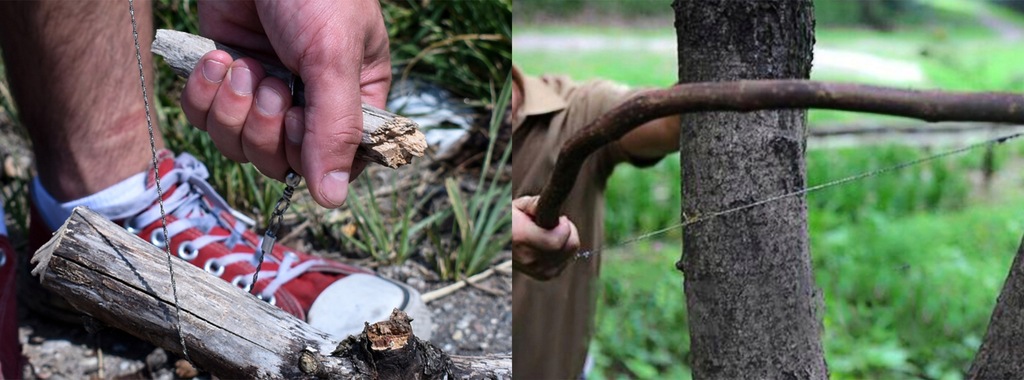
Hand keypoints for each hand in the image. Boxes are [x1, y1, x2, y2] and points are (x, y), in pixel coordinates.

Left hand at [180, 0, 390, 207]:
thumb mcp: (333, 56)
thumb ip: (335, 128)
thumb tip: (333, 199)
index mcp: (354, 98)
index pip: (339, 163)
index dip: (312, 154)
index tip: (303, 118)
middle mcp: (310, 103)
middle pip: (282, 162)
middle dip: (267, 127)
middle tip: (269, 81)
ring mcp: (265, 92)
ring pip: (240, 145)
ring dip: (234, 109)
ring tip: (240, 65)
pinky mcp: (226, 79)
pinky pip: (206, 117)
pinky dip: (204, 93)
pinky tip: (217, 58)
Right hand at [512, 196, 579, 280]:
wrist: (495, 243)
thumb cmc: (509, 220)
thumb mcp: (519, 206)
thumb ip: (536, 203)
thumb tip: (550, 204)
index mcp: (521, 238)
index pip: (556, 241)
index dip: (565, 228)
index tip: (561, 218)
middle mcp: (529, 258)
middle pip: (567, 248)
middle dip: (570, 232)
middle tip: (560, 223)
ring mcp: (537, 270)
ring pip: (570, 255)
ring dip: (567, 241)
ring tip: (553, 232)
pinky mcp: (544, 275)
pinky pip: (565, 262)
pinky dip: (564, 252)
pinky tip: (553, 244)